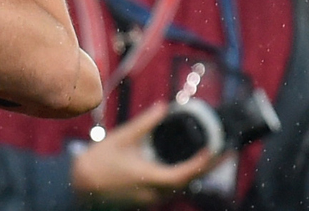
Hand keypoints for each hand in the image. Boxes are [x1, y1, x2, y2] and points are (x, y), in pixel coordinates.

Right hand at [70, 104, 218, 207]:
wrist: (80, 188)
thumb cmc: (99, 162)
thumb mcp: (122, 138)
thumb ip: (145, 123)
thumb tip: (163, 107)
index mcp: (151, 178)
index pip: (187, 173)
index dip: (205, 162)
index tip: (217, 148)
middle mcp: (156, 193)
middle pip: (191, 182)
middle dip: (211, 167)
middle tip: (228, 152)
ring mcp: (152, 200)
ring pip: (183, 188)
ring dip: (198, 173)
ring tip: (213, 157)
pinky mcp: (148, 200)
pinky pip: (172, 189)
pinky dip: (184, 177)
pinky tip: (187, 166)